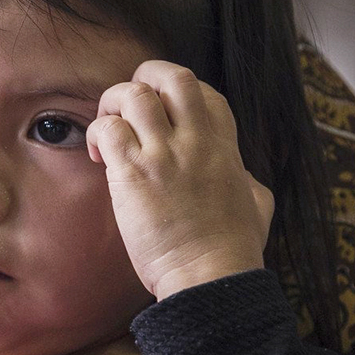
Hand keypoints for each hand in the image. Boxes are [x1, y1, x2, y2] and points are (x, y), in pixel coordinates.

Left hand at [88, 61, 272, 299]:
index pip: (205, 92)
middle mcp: (196, 141)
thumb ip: (247, 181)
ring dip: (114, 103)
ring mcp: (165, 155)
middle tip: (131, 104)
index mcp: (225, 146)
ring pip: (134, 94)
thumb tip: (242, 177)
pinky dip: (97, 133)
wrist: (210, 277)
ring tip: (108, 129)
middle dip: (146, 77)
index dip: (179, 95)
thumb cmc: (233, 250)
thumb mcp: (258, 205)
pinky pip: (108, 129)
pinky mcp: (134, 173)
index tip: (164, 118)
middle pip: (173, 76)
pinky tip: (97, 156)